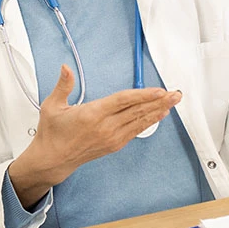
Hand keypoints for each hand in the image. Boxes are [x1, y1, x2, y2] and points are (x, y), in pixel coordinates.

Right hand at [7, 65, 180, 207]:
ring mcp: (111, 137)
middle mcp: (105, 127)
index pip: (123, 101)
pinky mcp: (114, 144)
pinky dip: (149, 121)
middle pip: (137, 111)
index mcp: (91, 115)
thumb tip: (66, 67)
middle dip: (159, 101)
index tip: (159, 90)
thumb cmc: (52, 133)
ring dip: (158, 110)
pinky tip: (159, 114)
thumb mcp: (52, 106)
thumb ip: (63, 85)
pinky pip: (136, 131)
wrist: (53, 159)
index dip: (143, 95)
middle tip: (176, 93)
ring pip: (140, 121)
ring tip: (173, 101)